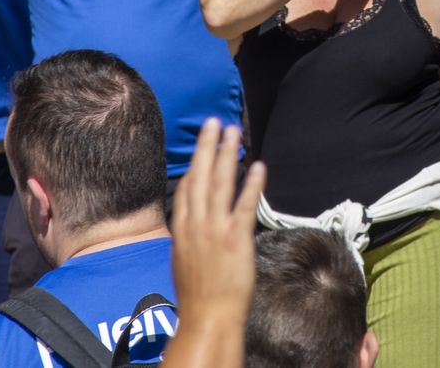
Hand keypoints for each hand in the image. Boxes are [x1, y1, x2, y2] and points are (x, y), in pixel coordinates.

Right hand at [171, 119, 265, 331]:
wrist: (207, 317)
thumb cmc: (196, 295)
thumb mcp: (182, 261)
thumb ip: (188, 237)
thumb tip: (192, 225)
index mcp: (182, 229)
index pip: (186, 189)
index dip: (194, 165)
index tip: (202, 147)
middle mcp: (196, 224)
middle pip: (200, 176)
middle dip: (207, 147)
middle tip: (213, 122)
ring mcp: (216, 230)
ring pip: (220, 183)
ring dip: (227, 155)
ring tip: (232, 132)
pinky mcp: (236, 239)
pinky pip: (244, 205)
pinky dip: (251, 184)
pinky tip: (257, 166)